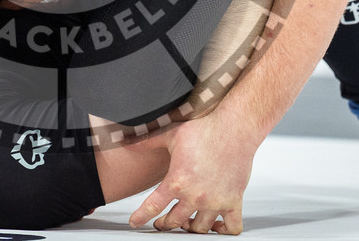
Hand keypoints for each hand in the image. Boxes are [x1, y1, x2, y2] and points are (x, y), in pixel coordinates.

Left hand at [129, 112, 257, 233]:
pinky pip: (231, 227)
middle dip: (165, 224)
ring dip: (190, 228)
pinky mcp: (234, 201)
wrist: (234, 128)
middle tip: (162, 222)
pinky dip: (223, 231)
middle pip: (174, 222)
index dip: (141, 217)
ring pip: (199, 228)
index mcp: (177, 181)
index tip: (135, 222)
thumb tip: (124, 141)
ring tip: (187, 222)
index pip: (152, 207)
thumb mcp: (170, 134)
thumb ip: (146, 141)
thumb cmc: (204, 129)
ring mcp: (215, 201)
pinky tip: (217, 225)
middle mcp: (195, 196)